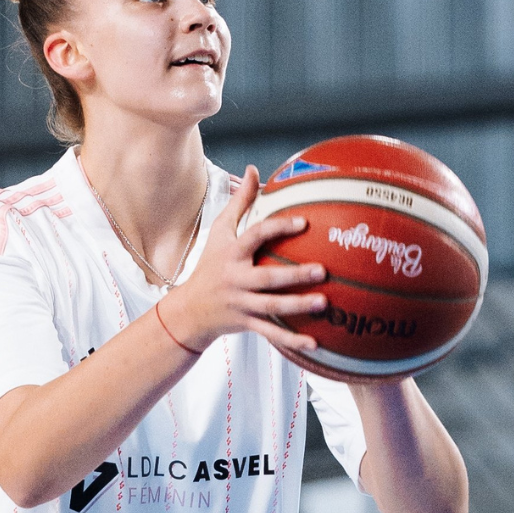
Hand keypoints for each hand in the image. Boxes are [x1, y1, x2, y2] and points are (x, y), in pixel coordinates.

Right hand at [160, 165, 327, 351]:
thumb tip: (255, 169)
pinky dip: (293, 341)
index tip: (304, 222)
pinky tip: (315, 343)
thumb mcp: (219, 232)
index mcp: (232, 254)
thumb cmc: (210, 265)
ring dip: (298, 307)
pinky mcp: (247, 324)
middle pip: (267, 278)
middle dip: (294, 276)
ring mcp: (241, 304)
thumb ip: (240, 202)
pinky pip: (272, 334)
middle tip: (322, 270)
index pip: (255, 237)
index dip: (278, 228)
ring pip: (272, 308)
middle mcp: (236, 280)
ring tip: (324, 303)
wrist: (189, 311)